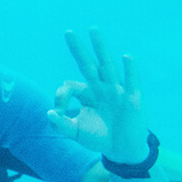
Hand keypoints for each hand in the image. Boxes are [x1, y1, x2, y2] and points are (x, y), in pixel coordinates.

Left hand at [46, 28, 150, 163]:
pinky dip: (129, 69)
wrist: (123, 150)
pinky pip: (131, 81)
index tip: (58, 113)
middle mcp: (100, 88)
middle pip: (87, 65)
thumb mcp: (76, 133)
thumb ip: (61, 125)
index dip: (59, 97)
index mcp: (86, 94)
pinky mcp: (132, 98)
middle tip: (67, 32)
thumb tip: (48, 113)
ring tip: (93, 30)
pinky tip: (126, 57)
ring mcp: (117, 91)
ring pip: (107, 66)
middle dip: (77, 49)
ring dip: (100, 48)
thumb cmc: (99, 138)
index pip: (68, 86)